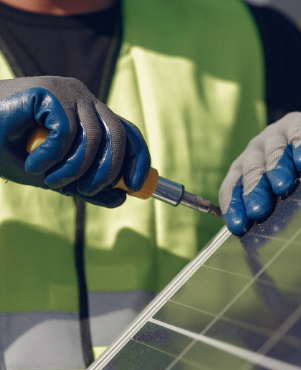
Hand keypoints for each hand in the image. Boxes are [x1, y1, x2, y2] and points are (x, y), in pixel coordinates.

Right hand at [0, 76, 149, 206]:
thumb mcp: (56, 175)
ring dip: (74, 170)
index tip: (136, 187)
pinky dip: (52, 157)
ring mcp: (68, 92)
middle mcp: (84, 100)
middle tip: (85, 190)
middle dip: (107, 171)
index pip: (128, 133)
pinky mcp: (49, 90)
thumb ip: (87, 186)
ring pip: (95, 138)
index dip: (138, 160)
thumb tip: (123, 198)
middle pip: (119, 136)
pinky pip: (67, 132)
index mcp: (90, 115)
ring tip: (50, 180)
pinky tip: (33, 163)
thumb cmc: (9, 152)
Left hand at [219, 112, 300, 234]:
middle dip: (254, 191)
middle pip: (251, 171)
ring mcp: (274, 136)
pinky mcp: (297, 123)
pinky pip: (297, 132)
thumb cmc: (290, 181)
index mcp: (241, 171)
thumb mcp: (273, 199)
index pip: (231, 188)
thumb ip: (266, 215)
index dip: (233, 206)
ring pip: (273, 152)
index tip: (239, 226)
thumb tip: (257, 245)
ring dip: (276, 168)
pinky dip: (300, 144)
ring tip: (282, 185)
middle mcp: (254, 152)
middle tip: (258, 209)